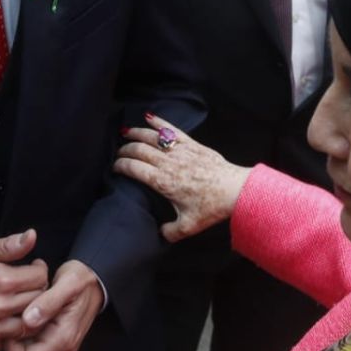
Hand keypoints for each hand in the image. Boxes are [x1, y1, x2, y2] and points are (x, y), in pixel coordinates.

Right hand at [0, 230, 49, 350]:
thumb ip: (7, 245)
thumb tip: (32, 236)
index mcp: (1, 281)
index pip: (40, 277)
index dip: (39, 270)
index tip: (31, 269)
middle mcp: (1, 308)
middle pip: (39, 301)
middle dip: (37, 291)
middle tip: (25, 286)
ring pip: (30, 325)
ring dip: (28, 314)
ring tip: (19, 305)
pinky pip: (10, 343)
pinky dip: (11, 332)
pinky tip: (3, 320)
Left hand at [7, 260, 103, 350]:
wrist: (95, 282)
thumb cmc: (82, 281)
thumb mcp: (68, 283)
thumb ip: (49, 302)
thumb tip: (28, 321)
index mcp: (63, 340)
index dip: (11, 345)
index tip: (10, 321)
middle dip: (13, 339)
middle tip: (14, 312)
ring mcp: (58, 350)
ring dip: (18, 334)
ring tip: (23, 309)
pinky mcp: (54, 344)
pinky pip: (30, 345)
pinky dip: (24, 331)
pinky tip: (27, 312)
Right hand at [113, 112, 250, 241]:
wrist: (235, 190)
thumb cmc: (211, 207)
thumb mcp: (189, 226)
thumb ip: (171, 232)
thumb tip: (161, 233)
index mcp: (162, 182)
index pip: (133, 168)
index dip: (120, 165)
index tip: (114, 167)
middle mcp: (167, 163)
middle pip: (139, 150)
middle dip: (125, 150)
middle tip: (118, 152)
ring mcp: (179, 151)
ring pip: (152, 137)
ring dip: (136, 133)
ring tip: (126, 132)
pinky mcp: (191, 144)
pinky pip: (171, 130)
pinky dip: (159, 122)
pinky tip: (149, 116)